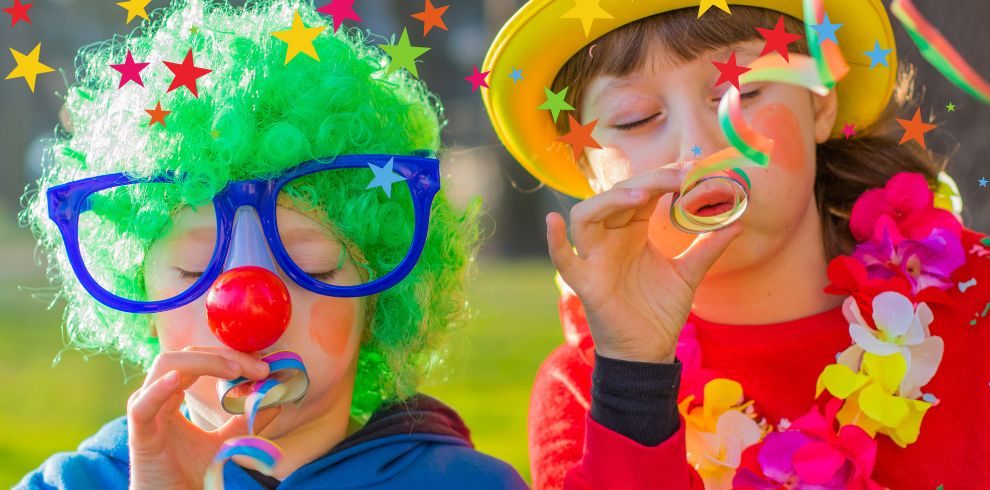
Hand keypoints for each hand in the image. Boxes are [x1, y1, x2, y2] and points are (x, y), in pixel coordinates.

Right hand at [127, 346, 274, 489]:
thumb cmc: (188, 472)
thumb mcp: (224, 441)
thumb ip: (245, 421)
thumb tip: (276, 402)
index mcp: (173, 393)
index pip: (200, 358)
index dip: (230, 356)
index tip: (262, 365)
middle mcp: (156, 395)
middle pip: (186, 355)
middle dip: (225, 356)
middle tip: (258, 368)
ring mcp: (145, 411)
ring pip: (166, 366)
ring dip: (203, 363)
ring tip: (235, 371)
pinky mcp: (140, 434)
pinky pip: (143, 406)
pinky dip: (159, 389)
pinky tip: (178, 380)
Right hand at [546, 169, 741, 363]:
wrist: (650, 351)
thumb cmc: (659, 311)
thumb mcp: (688, 274)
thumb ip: (708, 247)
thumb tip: (736, 221)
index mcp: (631, 231)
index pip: (642, 191)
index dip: (665, 178)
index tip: (696, 171)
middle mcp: (609, 237)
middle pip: (618, 196)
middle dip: (649, 182)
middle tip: (682, 178)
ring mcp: (594, 258)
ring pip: (586, 215)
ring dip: (610, 201)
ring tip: (639, 196)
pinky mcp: (585, 282)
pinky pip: (563, 259)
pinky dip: (555, 241)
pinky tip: (553, 222)